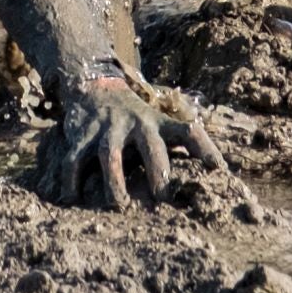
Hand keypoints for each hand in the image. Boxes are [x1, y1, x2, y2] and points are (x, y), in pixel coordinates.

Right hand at [47, 70, 225, 207]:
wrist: (95, 86)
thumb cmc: (136, 116)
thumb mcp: (160, 121)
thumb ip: (182, 141)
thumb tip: (220, 172)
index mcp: (160, 122)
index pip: (189, 133)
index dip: (206, 150)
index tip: (220, 170)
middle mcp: (136, 124)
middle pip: (150, 147)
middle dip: (158, 172)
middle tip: (163, 198)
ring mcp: (108, 129)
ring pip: (110, 156)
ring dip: (115, 182)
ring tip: (120, 206)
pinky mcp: (82, 135)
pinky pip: (74, 160)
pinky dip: (72, 181)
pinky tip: (72, 198)